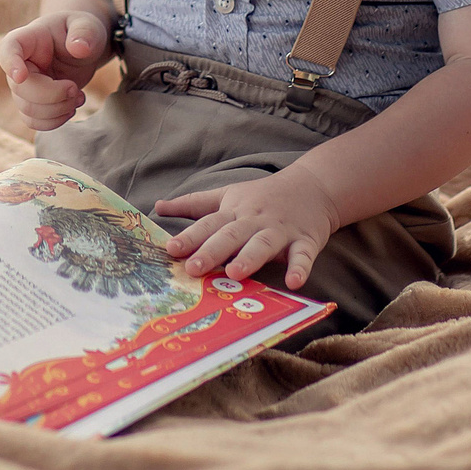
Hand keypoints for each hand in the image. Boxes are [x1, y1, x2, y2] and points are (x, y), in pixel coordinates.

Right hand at [0, 10, 113, 130]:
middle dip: (53, 95)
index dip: (10, 64)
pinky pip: (33, 122)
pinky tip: (71, 107)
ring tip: (78, 96)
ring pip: (28, 110)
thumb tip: (80, 48)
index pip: (8, 49)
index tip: (22, 76)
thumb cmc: (81, 32)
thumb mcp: (88, 26)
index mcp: (28, 39)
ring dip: (58, 109)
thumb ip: (84, 32)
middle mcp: (20, 64)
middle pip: (20, 88)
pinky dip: (55, 121)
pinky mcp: (33, 103)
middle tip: (75, 88)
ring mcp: (24, 86)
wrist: (83, 47)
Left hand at [155, 164, 341, 290]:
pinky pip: (303, 255)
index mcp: (234, 211)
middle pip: (231, 235)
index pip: (208, 223)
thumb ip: (194, 203)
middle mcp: (254, 219)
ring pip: (263, 244)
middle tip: (193, 268)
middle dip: (212, 251)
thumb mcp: (227, 194)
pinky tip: (293, 283)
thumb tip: (157, 207)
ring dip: (249, 258)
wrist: (314, 186)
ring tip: (234, 274)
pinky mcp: (306, 240)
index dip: (189, 236)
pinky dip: (299, 268)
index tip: (170, 249)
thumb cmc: (263, 195)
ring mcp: (281, 230)